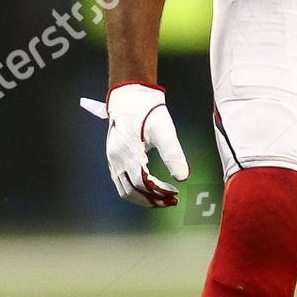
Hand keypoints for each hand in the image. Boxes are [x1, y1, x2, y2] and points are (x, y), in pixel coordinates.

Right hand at [81, 82, 189, 206]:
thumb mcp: (164, 129)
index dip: (159, 192)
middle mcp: (115, 158)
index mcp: (126, 151)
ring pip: (124, 190)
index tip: (175, 193)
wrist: (130, 95)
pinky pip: (121, 182)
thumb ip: (173, 154)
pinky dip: (135, 190)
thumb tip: (184, 177)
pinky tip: (151, 189)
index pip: (142, 182)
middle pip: (131, 191)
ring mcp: (112, 159)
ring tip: (163, 199)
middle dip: (152, 200)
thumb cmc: (148, 110)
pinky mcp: (113, 158)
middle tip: (172, 201)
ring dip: (143, 198)